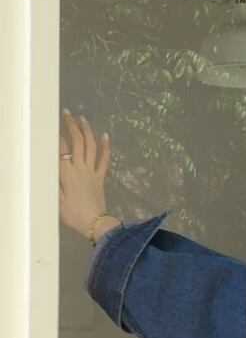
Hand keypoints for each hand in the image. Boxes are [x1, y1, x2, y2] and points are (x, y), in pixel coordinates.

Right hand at [58, 109, 111, 237]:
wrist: (95, 224)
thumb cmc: (73, 215)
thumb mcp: (56, 199)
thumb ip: (53, 180)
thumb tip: (48, 163)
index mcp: (66, 173)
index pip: (61, 148)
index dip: (57, 135)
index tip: (53, 123)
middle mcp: (80, 168)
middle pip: (77, 141)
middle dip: (71, 125)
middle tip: (67, 113)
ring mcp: (92, 172)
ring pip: (90, 146)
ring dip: (87, 130)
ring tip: (82, 118)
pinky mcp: (101, 178)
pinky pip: (105, 160)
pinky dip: (106, 147)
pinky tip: (106, 136)